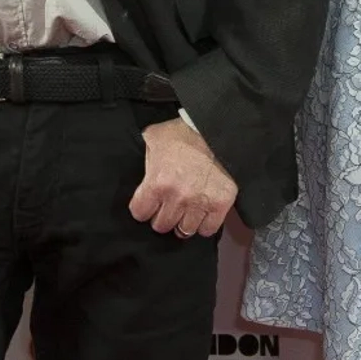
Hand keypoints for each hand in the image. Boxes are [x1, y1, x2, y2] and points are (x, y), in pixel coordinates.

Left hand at [128, 116, 236, 238]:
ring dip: (183, 222)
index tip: (148, 203)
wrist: (217, 129)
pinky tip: (201, 213)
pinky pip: (208, 229)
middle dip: (162, 215)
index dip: (143, 207)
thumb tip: (141, 167)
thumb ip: (145, 156)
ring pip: (184, 230)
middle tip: (167, 206)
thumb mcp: (155, 137)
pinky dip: (204, 224)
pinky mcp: (220, 204)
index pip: (140, 213)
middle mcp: (177, 198)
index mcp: (157, 182)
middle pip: (161, 225)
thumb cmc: (184, 132)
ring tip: (184, 211)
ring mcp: (199, 203)